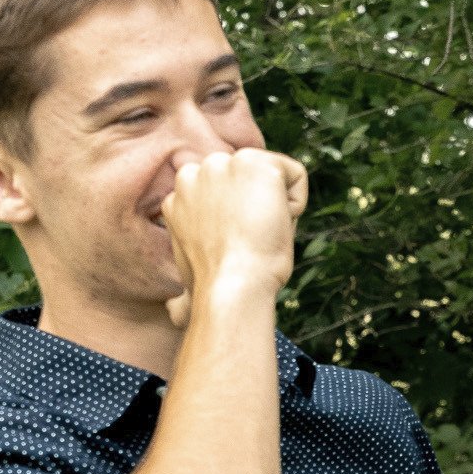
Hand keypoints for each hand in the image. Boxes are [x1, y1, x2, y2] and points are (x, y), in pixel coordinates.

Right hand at [161, 149, 306, 327]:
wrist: (231, 286)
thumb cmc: (216, 288)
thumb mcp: (192, 272)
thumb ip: (190, 261)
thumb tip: (175, 310)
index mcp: (178, 194)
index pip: (225, 190)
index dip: (238, 218)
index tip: (232, 244)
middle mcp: (196, 171)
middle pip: (247, 178)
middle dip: (255, 207)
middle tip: (247, 241)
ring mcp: (224, 164)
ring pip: (271, 176)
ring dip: (275, 207)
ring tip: (260, 234)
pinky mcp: (256, 163)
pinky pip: (296, 175)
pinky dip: (296, 204)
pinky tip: (276, 225)